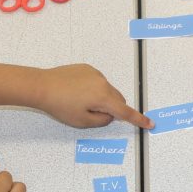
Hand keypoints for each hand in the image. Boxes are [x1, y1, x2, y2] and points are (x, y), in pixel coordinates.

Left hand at [36, 64, 152, 129]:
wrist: (42, 86)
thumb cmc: (60, 105)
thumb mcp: (82, 121)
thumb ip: (102, 120)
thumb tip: (110, 115)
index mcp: (103, 97)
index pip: (125, 112)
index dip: (138, 119)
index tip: (150, 123)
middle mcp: (103, 83)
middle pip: (117, 99)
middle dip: (112, 109)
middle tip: (93, 115)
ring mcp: (95, 73)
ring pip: (107, 90)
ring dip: (101, 98)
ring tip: (79, 102)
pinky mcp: (86, 68)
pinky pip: (97, 81)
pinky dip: (93, 89)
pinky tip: (75, 93)